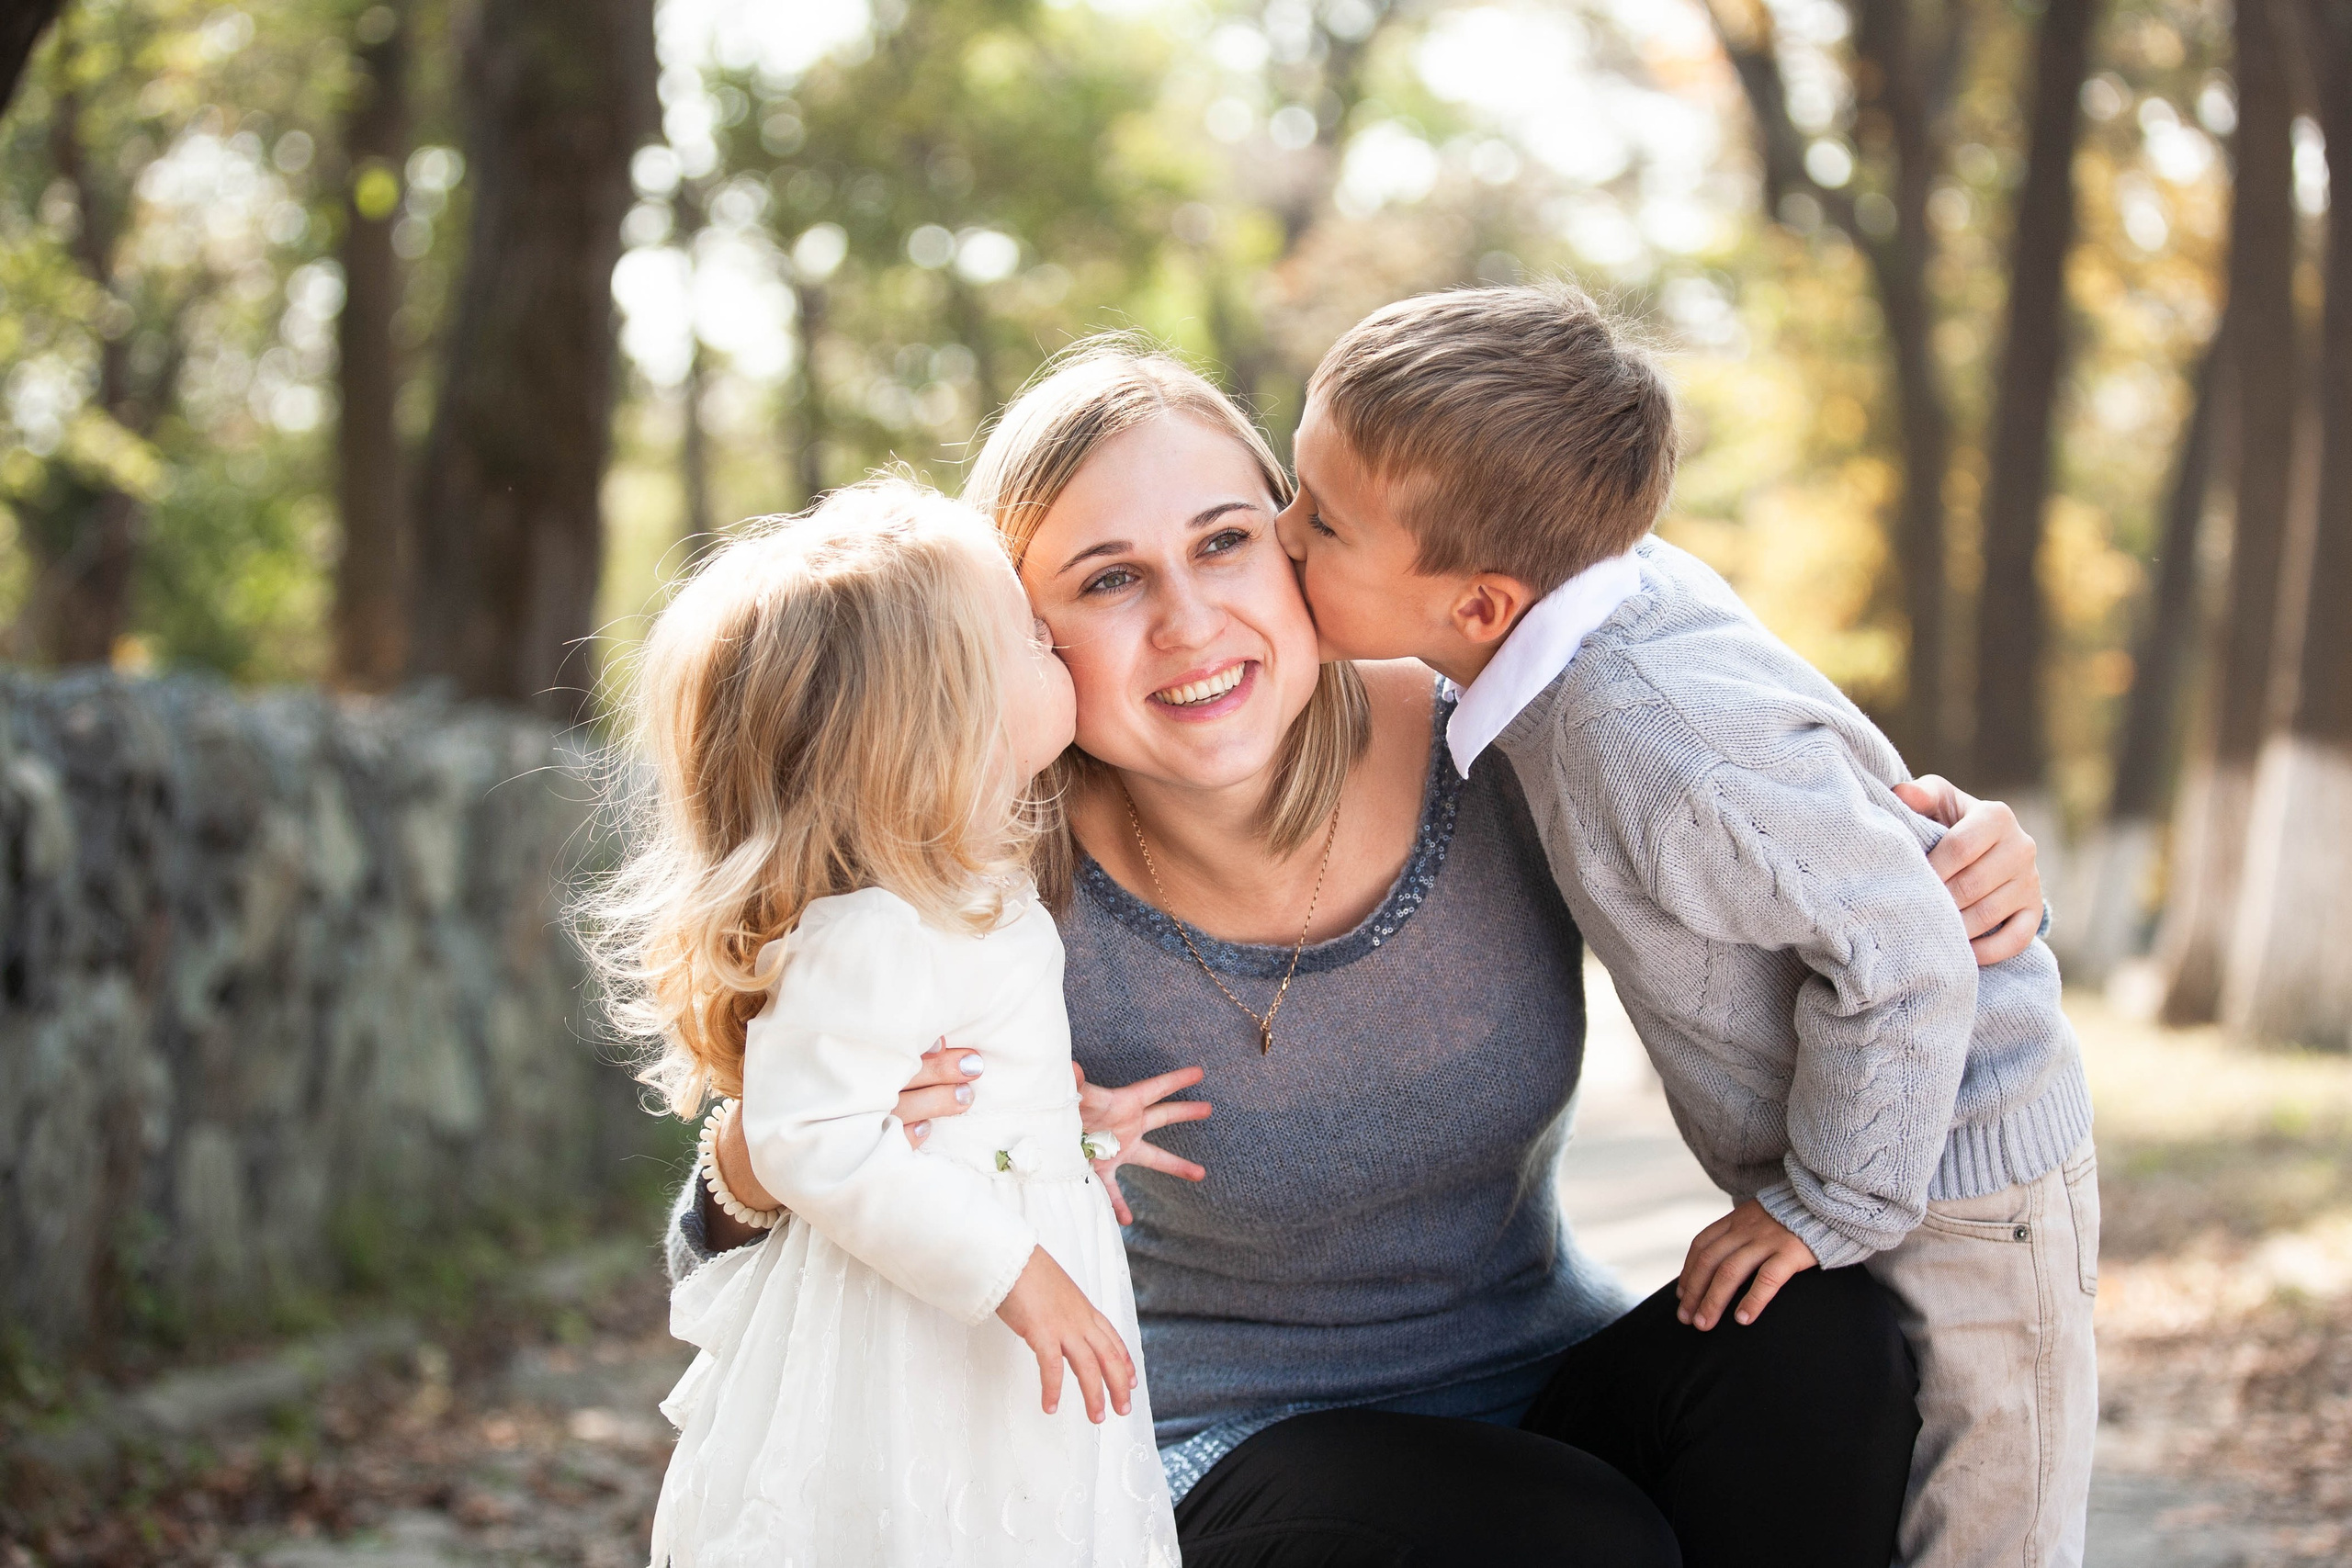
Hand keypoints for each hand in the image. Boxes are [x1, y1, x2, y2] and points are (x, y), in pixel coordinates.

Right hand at [704, 1038, 985, 1247]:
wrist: (755, 1153)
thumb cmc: (803, 1098)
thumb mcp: (820, 1067)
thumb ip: (856, 1047)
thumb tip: (924, 1032)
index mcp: (834, 1064)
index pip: (880, 1048)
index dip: (915, 1044)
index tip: (943, 1037)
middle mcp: (838, 1091)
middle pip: (896, 1076)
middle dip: (938, 1070)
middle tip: (975, 1064)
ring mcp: (840, 1125)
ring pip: (897, 1110)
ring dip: (934, 1103)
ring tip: (967, 1096)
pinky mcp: (842, 1158)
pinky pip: (877, 1150)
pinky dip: (903, 1140)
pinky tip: (925, 1134)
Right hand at [994, 1245, 1134, 1422]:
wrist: (1011, 1257)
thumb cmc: (1026, 1270)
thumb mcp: (1055, 1289)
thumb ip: (1062, 1308)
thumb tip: (1056, 1319)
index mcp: (1085, 1309)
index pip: (1113, 1339)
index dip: (1125, 1362)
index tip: (1133, 1381)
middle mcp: (1080, 1319)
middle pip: (1109, 1357)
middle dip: (1119, 1385)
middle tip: (1123, 1410)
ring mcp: (1064, 1326)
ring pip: (1089, 1367)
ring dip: (1094, 1395)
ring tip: (1097, 1418)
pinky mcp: (1042, 1332)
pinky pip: (1052, 1368)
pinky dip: (1053, 1389)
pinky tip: (1050, 1407)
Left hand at [1072, 1062, 1211, 1224]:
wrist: (1040, 1138)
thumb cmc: (1060, 1110)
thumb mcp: (1074, 1098)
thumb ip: (1077, 1085)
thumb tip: (1073, 1068)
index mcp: (1124, 1105)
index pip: (1156, 1090)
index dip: (1177, 1080)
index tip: (1199, 1072)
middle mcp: (1126, 1126)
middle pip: (1162, 1116)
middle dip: (1185, 1112)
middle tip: (1208, 1108)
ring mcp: (1117, 1148)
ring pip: (1153, 1157)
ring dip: (1176, 1164)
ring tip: (1200, 1173)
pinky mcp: (1101, 1169)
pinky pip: (1114, 1190)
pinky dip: (1119, 1205)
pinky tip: (1127, 1220)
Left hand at [1676, 1199, 1818, 1330]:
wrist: (1831, 1203)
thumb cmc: (1796, 1218)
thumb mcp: (1761, 1217)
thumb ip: (1742, 1234)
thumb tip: (1723, 1262)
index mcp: (1737, 1219)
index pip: (1702, 1246)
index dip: (1689, 1271)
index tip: (1682, 1296)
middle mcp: (1746, 1228)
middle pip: (1710, 1261)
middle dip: (1694, 1292)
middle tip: (1685, 1318)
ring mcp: (1768, 1239)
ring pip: (1730, 1272)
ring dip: (1713, 1300)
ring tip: (1704, 1324)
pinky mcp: (1791, 1252)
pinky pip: (1767, 1278)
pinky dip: (1752, 1300)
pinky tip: (1743, 1320)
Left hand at [1893, 776, 2042, 965]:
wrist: (1984, 848)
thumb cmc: (1948, 821)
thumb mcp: (1937, 800)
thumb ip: (1921, 795)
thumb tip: (1904, 794)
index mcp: (1997, 816)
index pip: (1960, 848)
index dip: (1931, 868)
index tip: (1908, 880)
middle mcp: (2022, 846)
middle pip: (1972, 885)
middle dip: (1939, 901)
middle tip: (1912, 911)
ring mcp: (2031, 881)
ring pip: (1989, 914)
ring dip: (1956, 928)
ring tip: (1928, 931)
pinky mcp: (2035, 910)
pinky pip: (2016, 940)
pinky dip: (1986, 951)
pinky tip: (1960, 951)